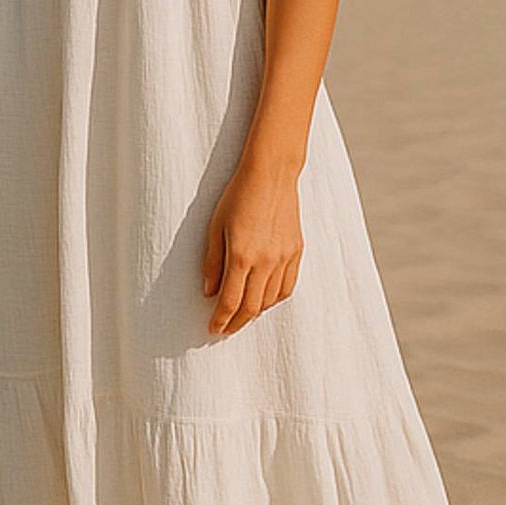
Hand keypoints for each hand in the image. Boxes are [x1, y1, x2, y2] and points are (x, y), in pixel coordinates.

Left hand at [202, 164, 303, 336]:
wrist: (271, 175)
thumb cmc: (237, 197)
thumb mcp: (215, 227)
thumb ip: (212, 262)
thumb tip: (208, 293)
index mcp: (241, 256)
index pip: (230, 301)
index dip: (221, 319)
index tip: (213, 329)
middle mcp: (266, 261)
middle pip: (252, 307)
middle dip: (236, 322)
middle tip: (225, 328)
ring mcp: (284, 258)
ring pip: (271, 300)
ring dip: (255, 312)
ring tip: (242, 315)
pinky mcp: (296, 252)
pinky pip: (287, 287)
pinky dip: (275, 299)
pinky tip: (265, 300)